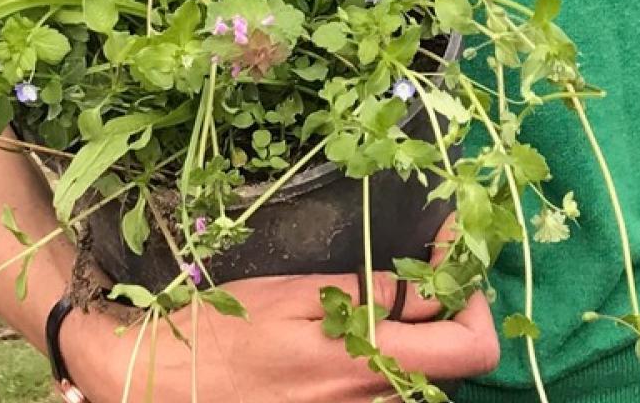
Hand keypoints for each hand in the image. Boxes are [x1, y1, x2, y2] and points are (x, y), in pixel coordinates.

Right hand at [62, 271, 500, 402]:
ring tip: (391, 300)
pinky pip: (385, 397)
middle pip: (453, 365)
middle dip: (449, 313)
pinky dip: (388, 362)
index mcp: (368, 363)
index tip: (452, 251)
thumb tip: (429, 282)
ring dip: (419, 339)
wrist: (166, 384)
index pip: (472, 347)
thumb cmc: (226, 332)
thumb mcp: (298, 295)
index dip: (473, 293)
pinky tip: (358, 337)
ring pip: (420, 382)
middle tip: (427, 269)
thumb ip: (369, 294)